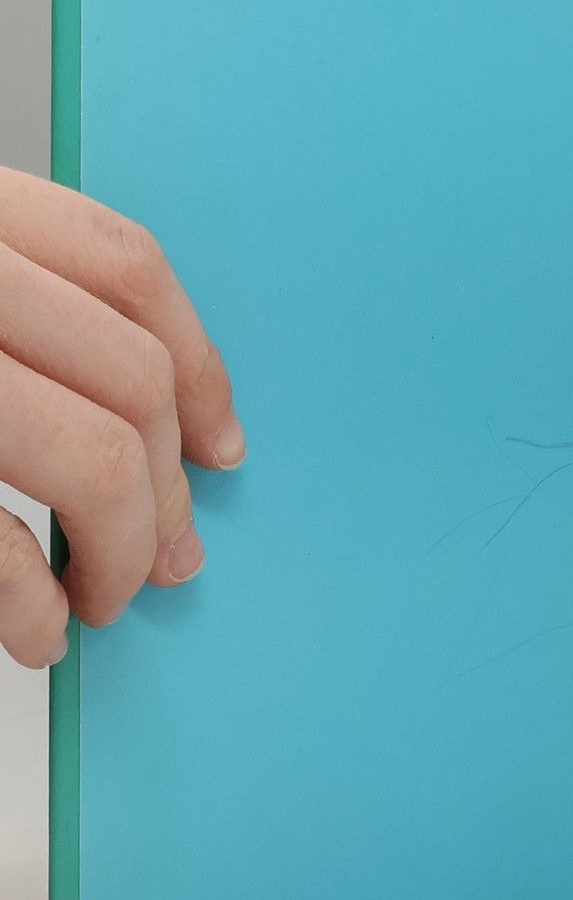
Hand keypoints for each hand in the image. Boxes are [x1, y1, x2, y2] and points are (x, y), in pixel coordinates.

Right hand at [0, 167, 243, 667]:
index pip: (131, 270)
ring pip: (93, 459)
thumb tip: (153, 422)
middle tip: (167, 552)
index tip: (222, 445)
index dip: (198, 364)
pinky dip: (29, 601)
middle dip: (165, 487)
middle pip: (130, 378)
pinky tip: (40, 629)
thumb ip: (22, 303)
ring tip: (105, 593)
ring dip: (118, 549)